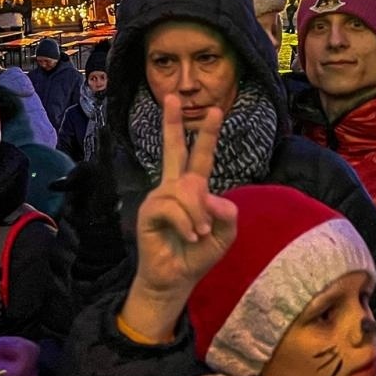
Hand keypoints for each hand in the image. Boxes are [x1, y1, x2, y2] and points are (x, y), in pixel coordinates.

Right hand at [119, 95, 237, 342]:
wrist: (176, 278)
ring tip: (198, 234)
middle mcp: (174, 187)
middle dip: (172, 122)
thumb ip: (228, 214)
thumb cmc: (198, 254)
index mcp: (193, 188)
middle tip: (171, 96)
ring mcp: (159, 197)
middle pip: (174, 148)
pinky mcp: (148, 211)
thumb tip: (211, 196)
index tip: (214, 110)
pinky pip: (174, 207)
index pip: (200, 156)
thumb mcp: (225, 234)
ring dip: (198, 215)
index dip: (207, 134)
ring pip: (187, 190)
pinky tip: (189, 236)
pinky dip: (187, 224)